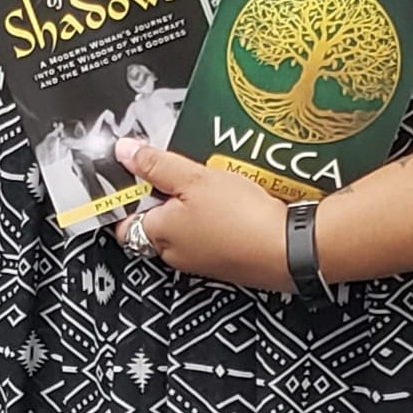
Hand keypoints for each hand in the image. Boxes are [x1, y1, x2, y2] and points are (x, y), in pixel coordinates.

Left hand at [113, 137, 290, 290]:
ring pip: (184, 224)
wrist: (289, 249)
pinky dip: (213, 216)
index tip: (139, 168)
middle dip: (163, 193)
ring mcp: (201, 260)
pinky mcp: (225, 260)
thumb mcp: (193, 179)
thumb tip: (123, 152)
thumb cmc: (240, 218)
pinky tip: (230, 198)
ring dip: (191, 202)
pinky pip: (208, 232)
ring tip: (208, 178)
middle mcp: (175, 253)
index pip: (124, 218)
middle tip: (179, 169)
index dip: (128, 193)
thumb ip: (156, 164)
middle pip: (155, 219)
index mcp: (158, 234)